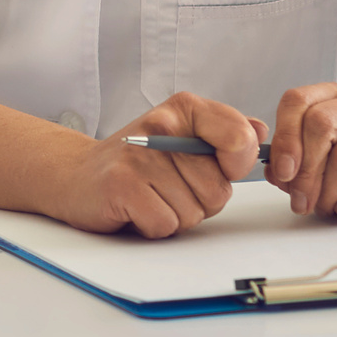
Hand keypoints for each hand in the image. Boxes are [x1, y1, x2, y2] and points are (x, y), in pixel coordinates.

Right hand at [35, 94, 264, 236]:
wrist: (75, 175)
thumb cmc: (136, 162)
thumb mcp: (184, 137)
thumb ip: (225, 134)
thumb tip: (260, 131)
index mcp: (185, 109)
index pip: (240, 138)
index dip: (237, 165)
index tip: (220, 167)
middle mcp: (162, 127)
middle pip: (219, 189)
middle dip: (200, 200)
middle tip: (169, 187)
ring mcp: (139, 157)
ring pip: (194, 212)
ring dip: (176, 215)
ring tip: (152, 197)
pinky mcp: (121, 187)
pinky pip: (166, 224)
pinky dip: (154, 226)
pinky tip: (136, 209)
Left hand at [269, 82, 336, 219]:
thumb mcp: (324, 151)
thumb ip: (294, 157)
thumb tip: (276, 171)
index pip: (298, 100)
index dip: (284, 136)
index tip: (281, 169)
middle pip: (320, 124)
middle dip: (304, 169)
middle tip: (299, 198)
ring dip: (325, 191)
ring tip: (324, 205)